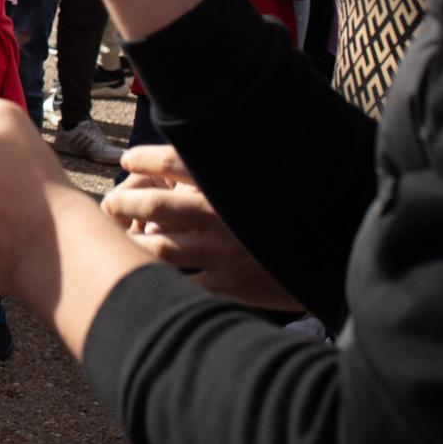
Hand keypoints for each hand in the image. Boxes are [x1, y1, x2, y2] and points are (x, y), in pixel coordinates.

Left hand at [102, 146, 301, 310]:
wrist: (332, 256)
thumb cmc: (295, 212)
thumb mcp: (261, 181)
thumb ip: (222, 172)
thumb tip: (183, 161)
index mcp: (229, 182)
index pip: (173, 162)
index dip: (144, 159)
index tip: (128, 159)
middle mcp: (222, 214)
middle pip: (152, 206)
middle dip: (122, 204)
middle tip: (110, 204)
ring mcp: (223, 251)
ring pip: (158, 248)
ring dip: (130, 243)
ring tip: (117, 238)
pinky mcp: (229, 283)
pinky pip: (180, 281)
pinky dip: (158, 276)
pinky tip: (145, 270)